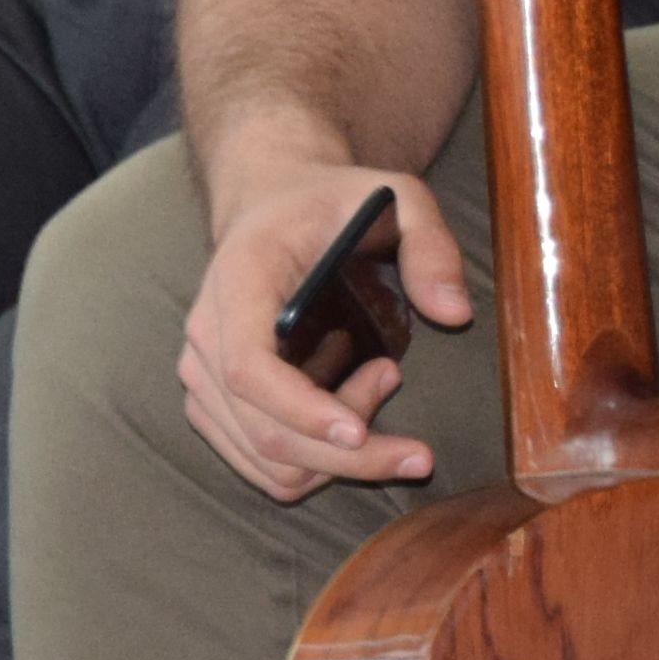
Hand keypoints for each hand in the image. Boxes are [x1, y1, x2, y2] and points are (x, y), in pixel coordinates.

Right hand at [176, 160, 471, 499]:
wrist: (275, 207)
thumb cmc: (332, 204)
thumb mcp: (396, 197)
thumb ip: (430, 245)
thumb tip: (455, 313)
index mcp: (238, 281)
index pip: (248, 367)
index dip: (301, 410)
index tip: (360, 432)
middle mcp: (206, 335)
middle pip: (263, 430)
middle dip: (348, 458)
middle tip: (420, 450)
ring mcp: (203, 375)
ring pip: (266, 458)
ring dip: (338, 457)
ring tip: (383, 382)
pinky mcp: (214, 402)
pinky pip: (262, 462)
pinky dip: (318, 459)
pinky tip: (354, 407)